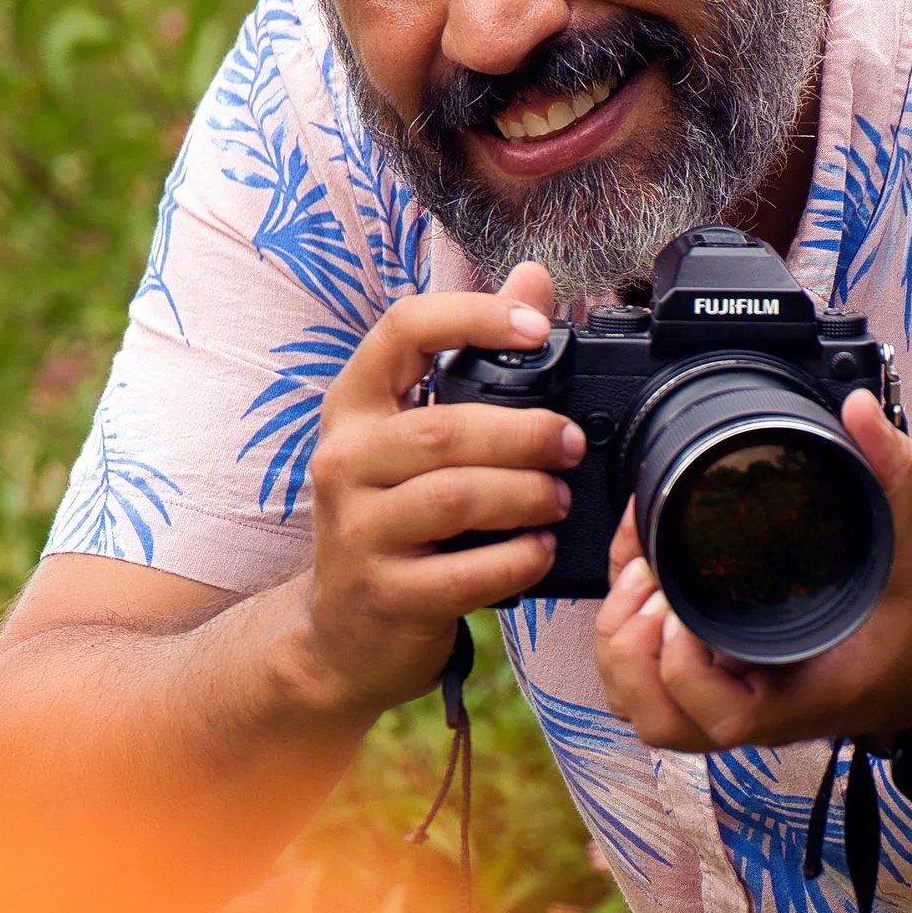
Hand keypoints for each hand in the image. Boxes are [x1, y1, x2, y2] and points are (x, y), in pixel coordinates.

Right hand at [288, 260, 577, 718]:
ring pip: (454, 497)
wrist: (341, 634)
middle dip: (524, 433)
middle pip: (443, 428)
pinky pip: (464, 572)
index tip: (536, 328)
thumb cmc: (393, 523)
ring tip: (558, 500)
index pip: (402, 329)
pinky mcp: (385, 593)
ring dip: (525, 495)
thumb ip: (475, 361)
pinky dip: (516, 560)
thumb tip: (535, 279)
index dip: (473, 317)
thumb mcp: (414, 439)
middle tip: (570, 445)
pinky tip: (539, 552)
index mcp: (354, 407)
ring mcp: (357, 531)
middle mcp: (344, 461)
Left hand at [592, 390, 911, 753]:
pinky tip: (641, 580)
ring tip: (640, 580)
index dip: (679, 664)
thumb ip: (892, 478)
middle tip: (648, 577)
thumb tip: (859, 411)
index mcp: (791, 700)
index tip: (683, 604)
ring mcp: (729, 704)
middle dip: (631, 646)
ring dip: (621, 649)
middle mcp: (751, 712)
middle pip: (652, 715)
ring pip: (640, 707)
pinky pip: (649, 684)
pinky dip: (628, 643)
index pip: (711, 714)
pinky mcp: (719, 685)